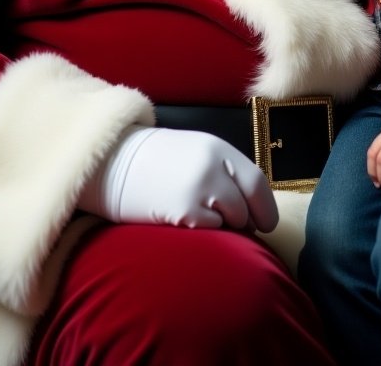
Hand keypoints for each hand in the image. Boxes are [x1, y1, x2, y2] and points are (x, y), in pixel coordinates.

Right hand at [79, 126, 278, 231]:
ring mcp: (199, 189)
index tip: (266, 223)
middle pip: (247, 206)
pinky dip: (203, 231)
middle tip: (237, 227)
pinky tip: (183, 219)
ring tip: (200, 216)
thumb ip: (225, 171)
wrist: (114, 163)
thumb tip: (251, 209)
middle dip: (246, 221)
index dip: (265, 207)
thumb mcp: (196, 152)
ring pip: (231, 221)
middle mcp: (213, 166)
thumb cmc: (158, 160)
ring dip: (224, 226)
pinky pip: (210, 230)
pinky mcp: (184, 211)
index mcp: (218, 148)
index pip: (257, 181)